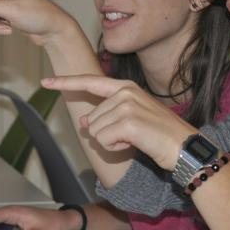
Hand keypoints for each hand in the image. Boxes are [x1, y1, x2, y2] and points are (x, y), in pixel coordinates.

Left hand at [41, 75, 197, 170]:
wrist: (184, 147)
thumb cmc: (160, 135)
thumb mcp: (132, 119)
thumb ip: (107, 116)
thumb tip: (85, 122)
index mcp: (126, 87)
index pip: (89, 82)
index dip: (65, 83)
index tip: (46, 82)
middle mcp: (124, 91)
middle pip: (91, 118)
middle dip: (105, 133)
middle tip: (131, 135)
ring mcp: (126, 105)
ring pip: (95, 131)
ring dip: (111, 142)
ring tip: (134, 139)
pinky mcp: (128, 122)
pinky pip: (103, 140)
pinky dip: (115, 148)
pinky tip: (133, 144)